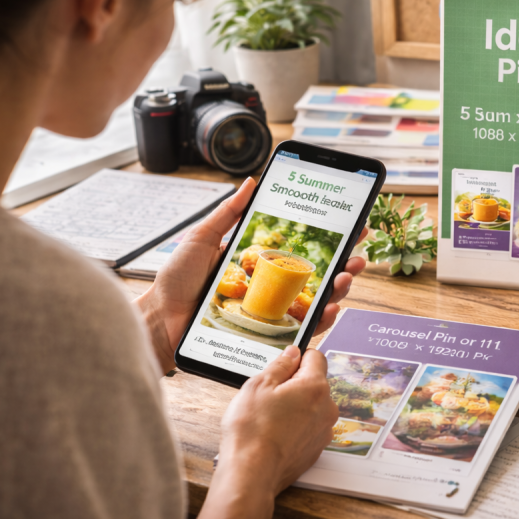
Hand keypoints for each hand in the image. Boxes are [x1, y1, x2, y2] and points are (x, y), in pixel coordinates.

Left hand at [135, 177, 367, 373]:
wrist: (160, 318)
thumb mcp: (203, 237)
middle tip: (358, 253)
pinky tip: (331, 308)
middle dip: (346, 264)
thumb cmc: (177, 281)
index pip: (304, 251)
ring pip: (318, 302)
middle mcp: (273, 289)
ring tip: (348, 275)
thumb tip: (252, 182)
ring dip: (341, 289)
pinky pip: (302, 330)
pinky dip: (322, 320)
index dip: (332, 240)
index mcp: (262, 265)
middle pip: (320, 277)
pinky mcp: (268, 336)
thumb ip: (228, 212)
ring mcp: (273, 313)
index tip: (353, 225)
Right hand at [188, 346, 337, 518]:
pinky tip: (275, 434)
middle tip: (269, 396)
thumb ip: (280, 364)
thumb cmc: (252, 430)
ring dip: (296, 407)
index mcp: (315, 387)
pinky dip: (295, 427)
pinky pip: (308, 428)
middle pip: (315, 384)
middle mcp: (327, 408)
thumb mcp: (258, 385)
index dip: (298, 358)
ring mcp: (324, 431)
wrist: (252, 473)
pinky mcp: (316, 449)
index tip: (284, 365)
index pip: (317, 357)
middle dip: (295, 385)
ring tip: (269, 418)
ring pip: (312, 407)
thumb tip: (292, 353)